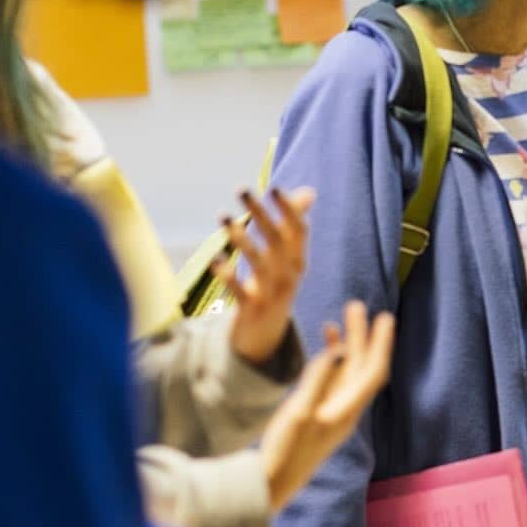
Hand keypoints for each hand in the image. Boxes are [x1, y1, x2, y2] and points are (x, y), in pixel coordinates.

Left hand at [218, 186, 316, 366]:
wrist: (266, 337)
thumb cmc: (275, 287)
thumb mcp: (288, 259)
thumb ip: (294, 226)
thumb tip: (310, 192)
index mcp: (298, 260)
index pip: (299, 231)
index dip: (289, 210)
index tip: (274, 189)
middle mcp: (289, 275)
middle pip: (277, 240)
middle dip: (260, 213)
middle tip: (241, 189)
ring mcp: (272, 293)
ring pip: (259, 263)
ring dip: (241, 238)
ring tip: (223, 216)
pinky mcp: (252, 310)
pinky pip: (240, 291)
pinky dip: (229, 276)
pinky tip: (216, 261)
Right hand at [260, 302, 395, 509]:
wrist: (270, 485)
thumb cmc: (283, 451)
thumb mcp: (300, 412)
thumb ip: (319, 379)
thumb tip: (340, 350)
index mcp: (346, 411)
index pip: (372, 372)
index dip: (380, 344)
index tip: (385, 317)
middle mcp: (345, 412)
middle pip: (360, 368)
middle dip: (362, 337)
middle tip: (357, 306)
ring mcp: (332, 414)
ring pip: (347, 373)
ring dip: (347, 346)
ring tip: (340, 319)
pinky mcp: (319, 417)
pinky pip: (332, 382)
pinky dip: (330, 362)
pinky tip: (323, 348)